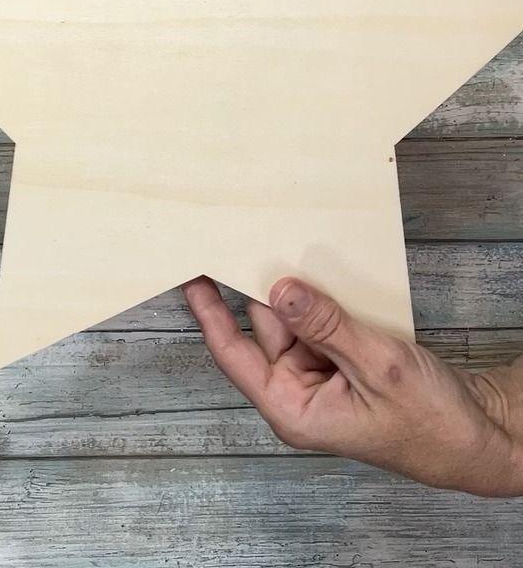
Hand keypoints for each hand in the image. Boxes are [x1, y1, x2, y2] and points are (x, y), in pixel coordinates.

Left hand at [184, 275, 522, 495]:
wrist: (479, 435)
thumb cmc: (430, 422)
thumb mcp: (377, 365)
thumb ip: (327, 326)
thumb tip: (281, 289)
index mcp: (293, 408)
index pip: (234, 354)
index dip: (210, 314)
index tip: (192, 277)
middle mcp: (298, 390)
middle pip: (264, 328)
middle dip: (259, 288)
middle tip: (247, 238)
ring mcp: (320, 374)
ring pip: (294, 320)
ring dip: (295, 291)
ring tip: (290, 246)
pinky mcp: (341, 361)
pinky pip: (319, 322)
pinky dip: (321, 300)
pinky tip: (324, 273)